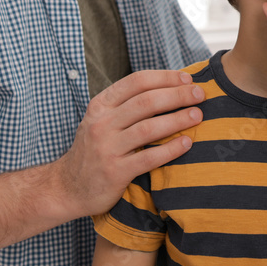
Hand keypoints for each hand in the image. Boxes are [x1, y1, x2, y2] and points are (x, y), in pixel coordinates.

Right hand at [51, 70, 203, 217]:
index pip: (136, 82)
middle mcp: (101, 123)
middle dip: (177, 95)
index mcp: (100, 105)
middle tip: (200, 95)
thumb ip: (127, 105)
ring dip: (177, 119)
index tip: (187, 78)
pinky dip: (170, 149)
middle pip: (146, 102)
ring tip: (198, 115)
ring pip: (148, 128)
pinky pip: (148, 158)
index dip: (165, 77)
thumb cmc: (94, 149)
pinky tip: (187, 143)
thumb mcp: (102, 120)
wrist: (66, 187)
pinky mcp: (114, 172)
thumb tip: (169, 86)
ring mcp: (106, 148)